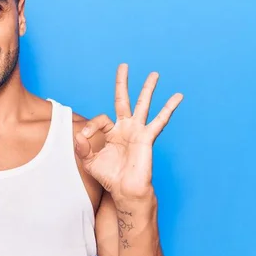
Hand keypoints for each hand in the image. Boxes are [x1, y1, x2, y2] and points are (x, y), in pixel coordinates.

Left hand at [74, 64, 182, 198]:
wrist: (124, 189)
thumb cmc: (109, 176)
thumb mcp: (89, 161)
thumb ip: (82, 147)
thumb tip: (78, 135)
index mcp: (111, 132)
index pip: (100, 119)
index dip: (90, 127)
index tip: (84, 138)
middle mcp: (125, 128)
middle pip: (123, 99)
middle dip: (123, 83)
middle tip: (124, 66)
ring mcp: (137, 131)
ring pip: (143, 105)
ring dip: (148, 89)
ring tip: (154, 74)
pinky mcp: (146, 137)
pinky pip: (159, 120)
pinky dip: (168, 108)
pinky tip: (177, 97)